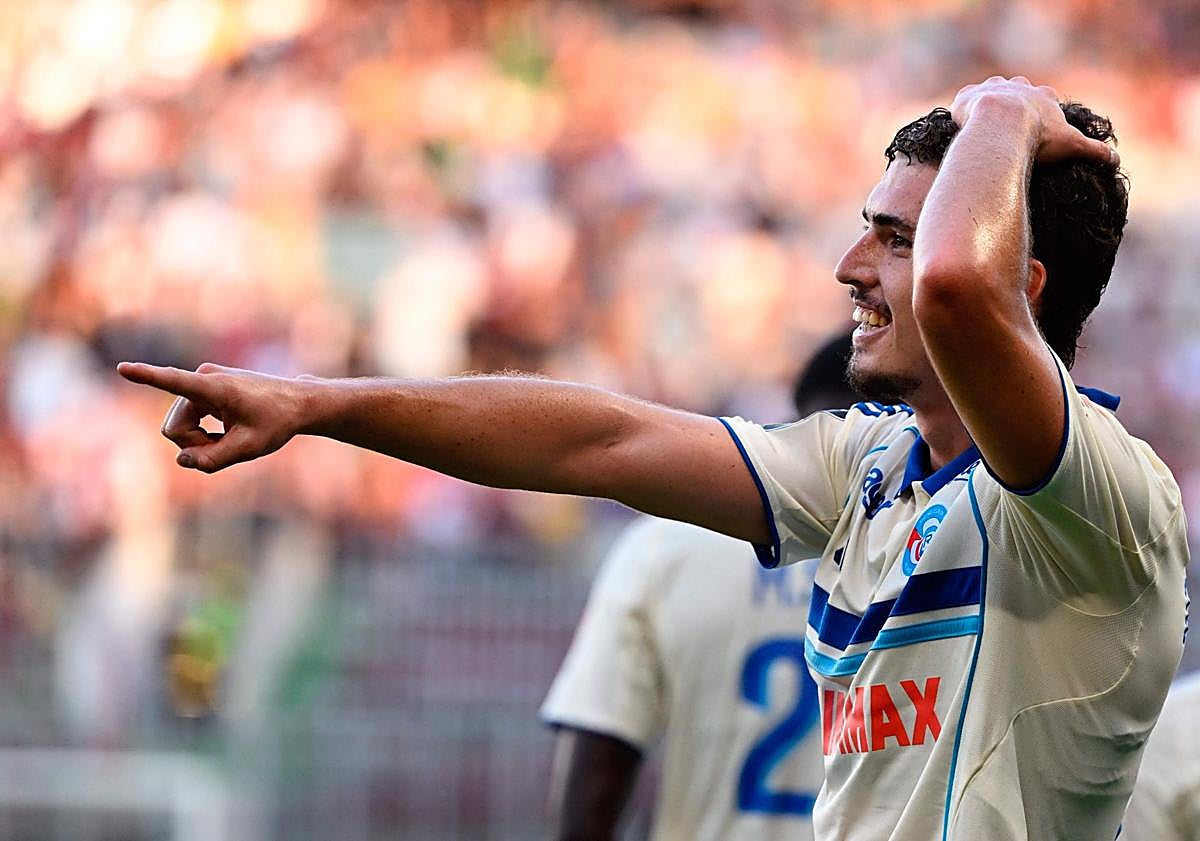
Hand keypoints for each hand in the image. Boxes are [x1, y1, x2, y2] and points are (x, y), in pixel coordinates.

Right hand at [116, 362, 307, 472]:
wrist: (299, 403)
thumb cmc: (277, 423)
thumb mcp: (249, 448)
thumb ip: (213, 460)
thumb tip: (181, 460)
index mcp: (214, 387)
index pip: (173, 382)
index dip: (147, 377)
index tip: (122, 367)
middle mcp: (204, 378)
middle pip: (173, 428)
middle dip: (193, 445)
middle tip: (226, 446)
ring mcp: (204, 381)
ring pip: (179, 426)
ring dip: (200, 440)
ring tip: (231, 437)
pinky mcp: (205, 387)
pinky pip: (189, 419)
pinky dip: (204, 432)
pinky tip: (228, 430)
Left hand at [950, 76, 1117, 165]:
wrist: (1000, 123)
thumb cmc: (1037, 135)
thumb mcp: (1070, 144)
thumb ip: (1093, 151)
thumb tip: (1114, 159)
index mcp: (1041, 96)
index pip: (1046, 100)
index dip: (1042, 114)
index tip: (1038, 128)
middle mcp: (1017, 87)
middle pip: (1018, 93)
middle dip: (1015, 106)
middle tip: (1009, 129)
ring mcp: (991, 89)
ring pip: (990, 93)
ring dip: (988, 106)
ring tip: (984, 128)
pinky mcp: (967, 96)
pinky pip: (964, 100)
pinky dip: (963, 111)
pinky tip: (962, 125)